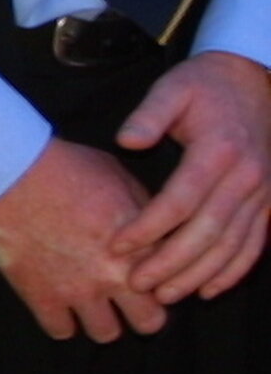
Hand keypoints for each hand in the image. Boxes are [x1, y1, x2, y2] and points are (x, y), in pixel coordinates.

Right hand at [0, 136, 158, 340]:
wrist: (14, 174)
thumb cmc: (69, 169)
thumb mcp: (122, 180)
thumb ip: (145, 213)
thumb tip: (155, 232)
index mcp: (141, 248)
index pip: (172, 287)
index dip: (163, 283)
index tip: (150, 277)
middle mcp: (115, 276)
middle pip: (149, 324)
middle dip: (143, 312)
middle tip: (128, 299)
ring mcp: (77, 290)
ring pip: (106, 334)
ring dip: (102, 319)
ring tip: (91, 303)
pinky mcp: (41, 295)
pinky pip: (60, 331)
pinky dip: (62, 321)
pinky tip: (58, 303)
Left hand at [114, 49, 270, 305]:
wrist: (255, 79)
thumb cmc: (205, 85)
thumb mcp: (173, 88)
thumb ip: (149, 114)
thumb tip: (127, 140)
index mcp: (218, 151)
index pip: (180, 200)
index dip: (148, 227)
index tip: (117, 246)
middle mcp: (246, 177)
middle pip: (207, 231)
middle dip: (171, 263)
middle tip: (137, 284)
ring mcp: (262, 193)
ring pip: (233, 245)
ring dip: (200, 275)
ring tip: (166, 294)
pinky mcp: (269, 202)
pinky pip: (255, 244)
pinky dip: (235, 270)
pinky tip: (209, 289)